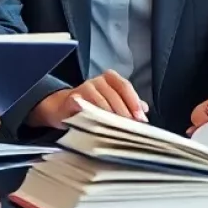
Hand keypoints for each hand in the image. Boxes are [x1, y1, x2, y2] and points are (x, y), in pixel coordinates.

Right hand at [28, 70, 148, 128]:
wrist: (63, 108)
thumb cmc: (91, 105)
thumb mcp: (111, 102)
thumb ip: (127, 103)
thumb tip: (145, 109)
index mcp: (110, 79)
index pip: (125, 87)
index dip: (134, 102)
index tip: (141, 118)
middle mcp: (98, 80)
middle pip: (115, 94)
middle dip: (125, 112)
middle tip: (131, 126)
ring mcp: (84, 87)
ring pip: (101, 101)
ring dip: (111, 116)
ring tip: (118, 128)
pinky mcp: (73, 98)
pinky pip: (86, 107)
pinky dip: (94, 116)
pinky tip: (100, 126)